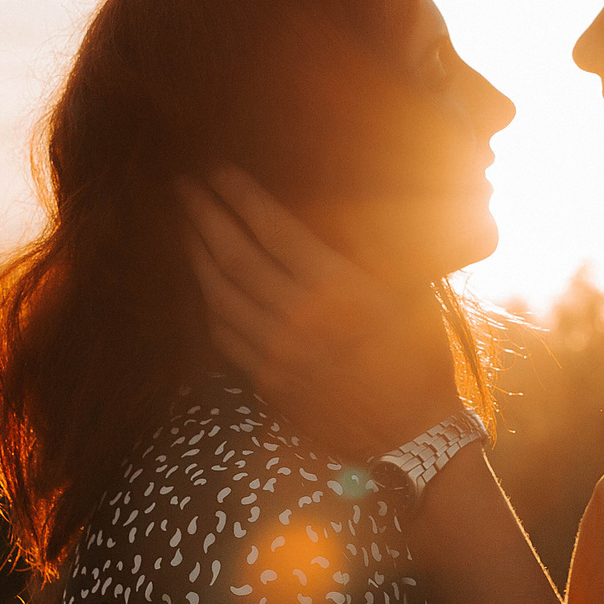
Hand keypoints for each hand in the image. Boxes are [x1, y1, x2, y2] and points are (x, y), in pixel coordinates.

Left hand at [178, 166, 460, 459]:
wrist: (413, 433)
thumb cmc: (419, 353)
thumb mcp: (410, 288)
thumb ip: (371, 244)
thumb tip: (337, 201)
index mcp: (337, 287)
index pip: (273, 228)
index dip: (241, 195)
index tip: (220, 170)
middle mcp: (300, 318)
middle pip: (234, 256)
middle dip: (204, 215)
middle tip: (184, 186)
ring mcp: (278, 353)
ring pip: (218, 295)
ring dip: (195, 255)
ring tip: (184, 226)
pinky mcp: (268, 382)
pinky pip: (223, 335)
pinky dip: (207, 303)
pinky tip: (202, 282)